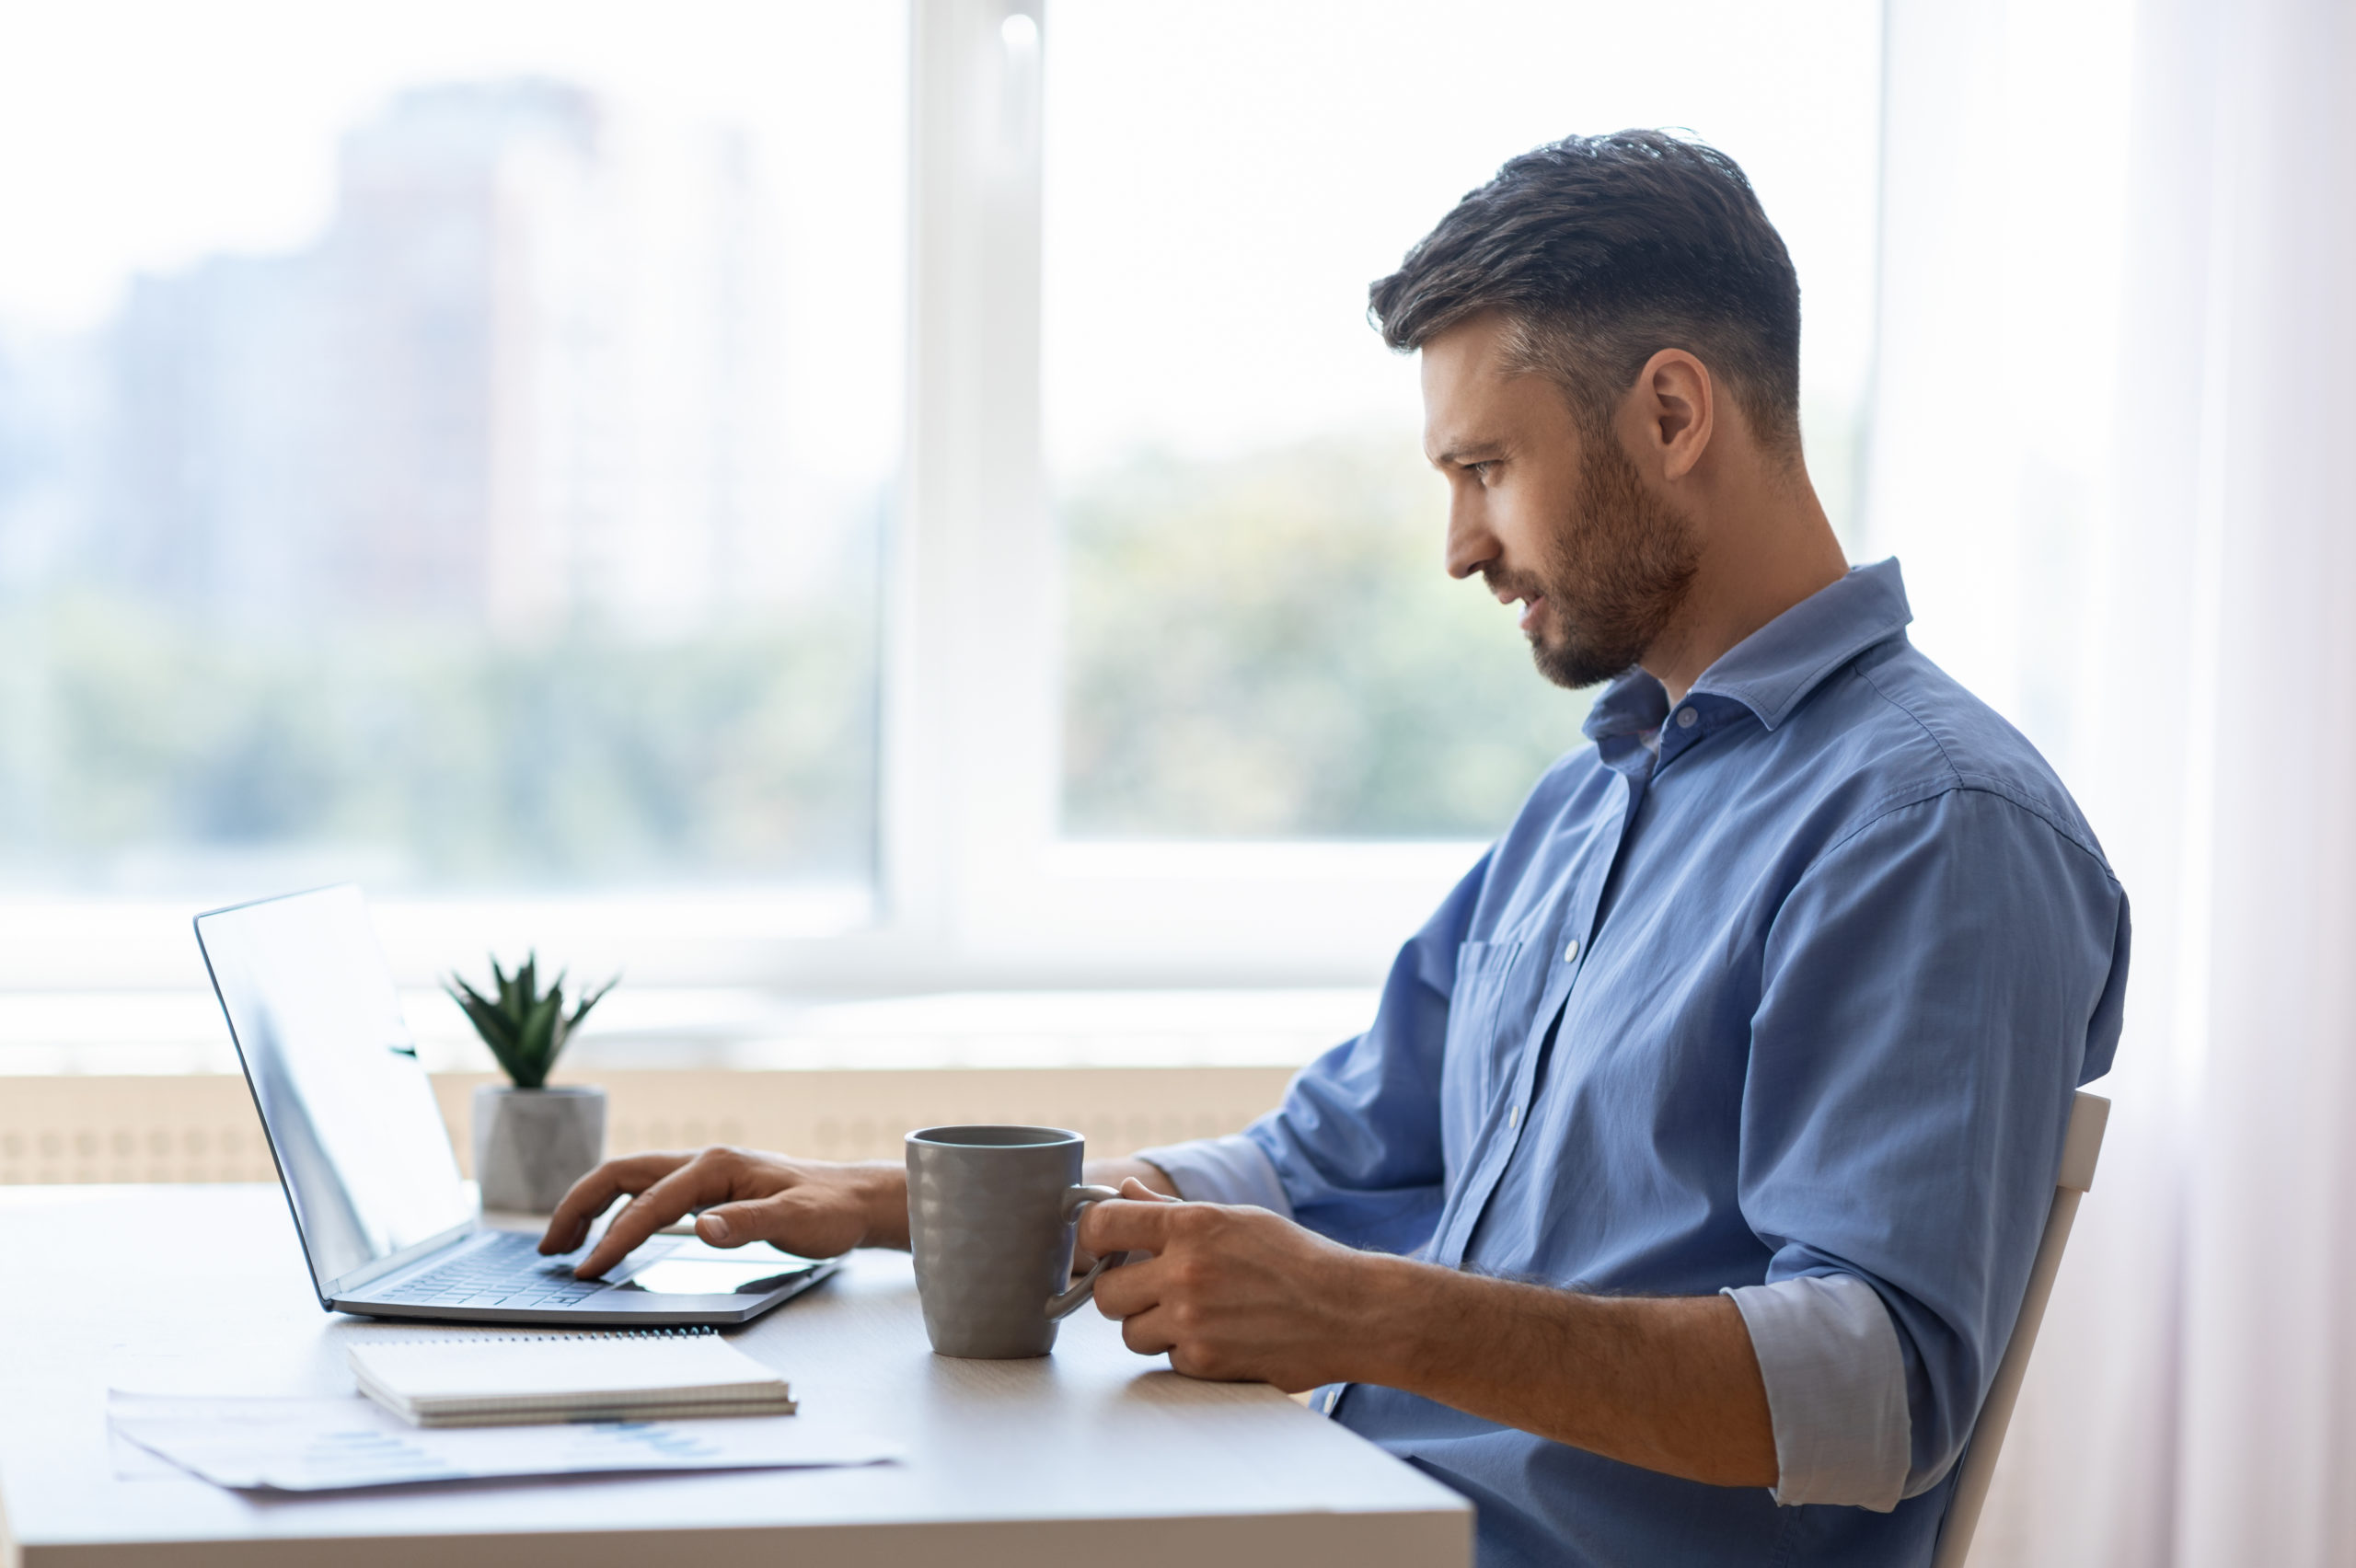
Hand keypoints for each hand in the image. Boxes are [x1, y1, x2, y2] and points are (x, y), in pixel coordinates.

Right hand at [539, 1148, 904, 1279]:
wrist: (854, 1200)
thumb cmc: (829, 1210)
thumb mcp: (796, 1222)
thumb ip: (748, 1225)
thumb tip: (701, 1228)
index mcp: (716, 1166)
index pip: (649, 1204)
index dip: (614, 1238)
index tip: (587, 1271)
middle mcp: (702, 1162)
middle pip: (621, 1175)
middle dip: (578, 1207)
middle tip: (549, 1248)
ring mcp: (703, 1172)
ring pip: (631, 1180)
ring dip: (591, 1206)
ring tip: (562, 1242)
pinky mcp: (707, 1188)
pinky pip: (648, 1192)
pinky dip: (618, 1209)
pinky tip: (610, 1233)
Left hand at [1078, 1177, 1390, 1390]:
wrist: (1349, 1311)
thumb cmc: (1296, 1259)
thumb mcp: (1236, 1219)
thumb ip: (1171, 1212)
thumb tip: (1124, 1193)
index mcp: (1192, 1225)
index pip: (1102, 1224)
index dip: (1092, 1235)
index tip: (1101, 1244)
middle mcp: (1186, 1271)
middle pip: (1105, 1292)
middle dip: (1123, 1293)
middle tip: (1152, 1290)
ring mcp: (1193, 1321)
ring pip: (1129, 1333)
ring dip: (1152, 1327)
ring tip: (1194, 1315)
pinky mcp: (1205, 1363)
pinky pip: (1166, 1360)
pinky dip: (1185, 1353)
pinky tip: (1220, 1337)